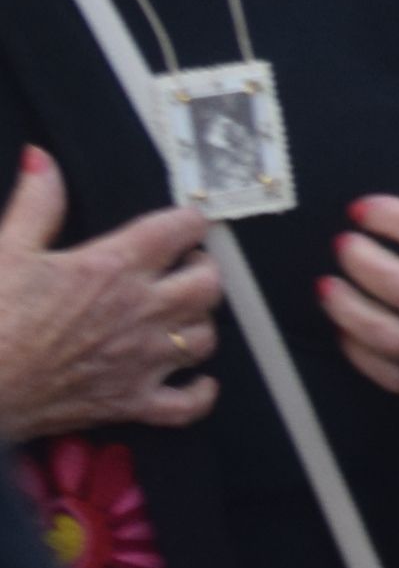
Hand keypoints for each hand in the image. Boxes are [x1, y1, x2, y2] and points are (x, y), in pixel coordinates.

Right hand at [0, 149, 217, 442]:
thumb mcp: (7, 250)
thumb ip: (37, 204)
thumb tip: (42, 163)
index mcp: (114, 267)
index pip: (182, 227)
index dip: (188, 221)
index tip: (182, 223)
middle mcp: (139, 311)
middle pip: (209, 283)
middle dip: (203, 271)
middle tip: (185, 268)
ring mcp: (138, 360)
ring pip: (204, 337)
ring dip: (198, 325)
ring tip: (181, 317)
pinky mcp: (128, 402)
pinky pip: (186, 404)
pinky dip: (197, 394)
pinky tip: (194, 382)